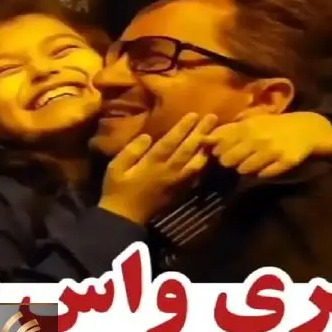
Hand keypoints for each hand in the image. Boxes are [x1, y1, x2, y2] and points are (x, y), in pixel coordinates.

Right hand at [99, 113, 218, 223]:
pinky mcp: (179, 190)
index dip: (182, 128)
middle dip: (199, 132)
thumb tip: (147, 137)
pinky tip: (208, 155)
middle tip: (212, 117)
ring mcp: (175, 182)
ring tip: (215, 134)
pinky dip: (203, 164)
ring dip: (205, 147)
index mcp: (151, 164)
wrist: (125, 217)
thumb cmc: (117, 189)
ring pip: (195, 163)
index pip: (170, 142)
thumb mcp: (115, 168)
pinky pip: (194, 175)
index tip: (193, 115)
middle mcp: (167, 172)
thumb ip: (131, 151)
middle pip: (187, 150)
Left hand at [203, 112, 331, 177]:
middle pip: (228, 160)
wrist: (306, 128)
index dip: (218, 152)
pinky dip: (262, 173)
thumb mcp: (250, 122)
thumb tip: (203, 139)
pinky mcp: (285, 161)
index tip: (224, 151)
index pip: (220, 146)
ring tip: (253, 162)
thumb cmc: (272, 125)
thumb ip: (227, 130)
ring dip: (245, 168)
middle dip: (230, 162)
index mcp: (246, 127)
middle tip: (238, 159)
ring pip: (244, 169)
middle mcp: (257, 138)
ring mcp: (272, 150)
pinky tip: (267, 166)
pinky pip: (264, 175)